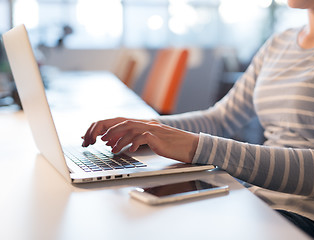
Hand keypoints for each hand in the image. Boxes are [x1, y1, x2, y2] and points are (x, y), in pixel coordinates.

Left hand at [82, 118, 198, 162]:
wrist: (191, 146)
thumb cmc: (172, 146)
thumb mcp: (151, 142)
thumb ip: (135, 140)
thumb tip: (116, 145)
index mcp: (143, 125)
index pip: (119, 122)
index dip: (103, 127)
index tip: (93, 137)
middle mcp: (146, 124)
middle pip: (120, 122)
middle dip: (104, 131)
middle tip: (94, 141)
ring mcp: (152, 129)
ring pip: (129, 128)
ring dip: (116, 138)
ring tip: (110, 148)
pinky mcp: (158, 137)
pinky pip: (141, 137)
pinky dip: (132, 143)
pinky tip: (128, 151)